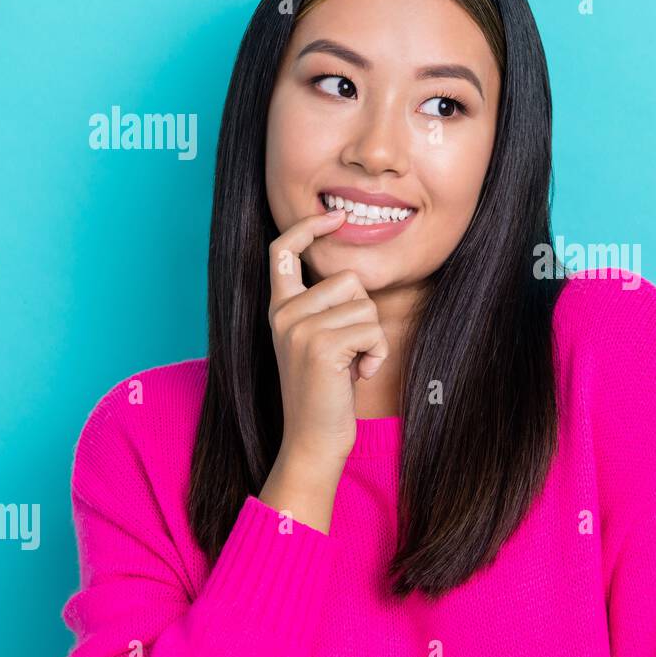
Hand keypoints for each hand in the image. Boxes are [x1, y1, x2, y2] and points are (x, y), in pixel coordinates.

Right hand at [263, 209, 389, 502]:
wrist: (313, 439)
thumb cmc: (326, 392)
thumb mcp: (318, 342)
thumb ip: (324, 308)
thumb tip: (351, 278)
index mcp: (280, 308)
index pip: (284, 251)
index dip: (307, 227)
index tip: (334, 217)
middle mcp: (283, 313)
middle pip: (348, 280)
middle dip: (364, 315)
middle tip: (350, 352)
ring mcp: (299, 328)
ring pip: (365, 305)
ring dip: (372, 338)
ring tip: (352, 365)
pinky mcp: (320, 346)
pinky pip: (372, 330)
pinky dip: (376, 353)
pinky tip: (357, 375)